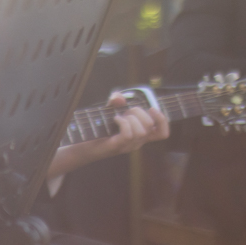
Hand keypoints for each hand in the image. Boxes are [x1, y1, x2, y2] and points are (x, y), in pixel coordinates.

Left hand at [46, 94, 169, 178]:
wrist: (83, 146)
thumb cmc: (99, 128)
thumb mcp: (109, 111)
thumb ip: (115, 101)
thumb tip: (120, 98)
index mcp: (140, 136)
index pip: (162, 133)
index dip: (162, 120)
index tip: (152, 109)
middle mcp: (136, 143)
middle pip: (151, 126)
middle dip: (140, 112)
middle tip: (127, 111)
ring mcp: (127, 146)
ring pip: (141, 131)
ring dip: (131, 118)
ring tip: (119, 117)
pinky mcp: (116, 146)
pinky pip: (128, 134)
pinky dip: (123, 123)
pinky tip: (115, 119)